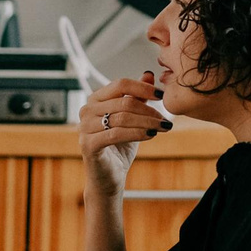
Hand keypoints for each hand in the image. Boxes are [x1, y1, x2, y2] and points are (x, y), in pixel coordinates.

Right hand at [77, 74, 169, 197]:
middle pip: (124, 101)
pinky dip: (137, 133)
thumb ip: (137, 97)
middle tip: (166, 119)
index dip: (143, 87)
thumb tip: (148, 73)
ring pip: (122, 117)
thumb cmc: (119, 147)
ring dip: (147, 121)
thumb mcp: (132, 119)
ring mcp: (84, 127)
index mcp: (95, 99)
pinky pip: (117, 134)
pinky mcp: (88, 144)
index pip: (121, 84)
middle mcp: (86, 110)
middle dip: (149, 110)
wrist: (108, 177)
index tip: (162, 95)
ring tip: (163, 127)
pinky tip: (151, 135)